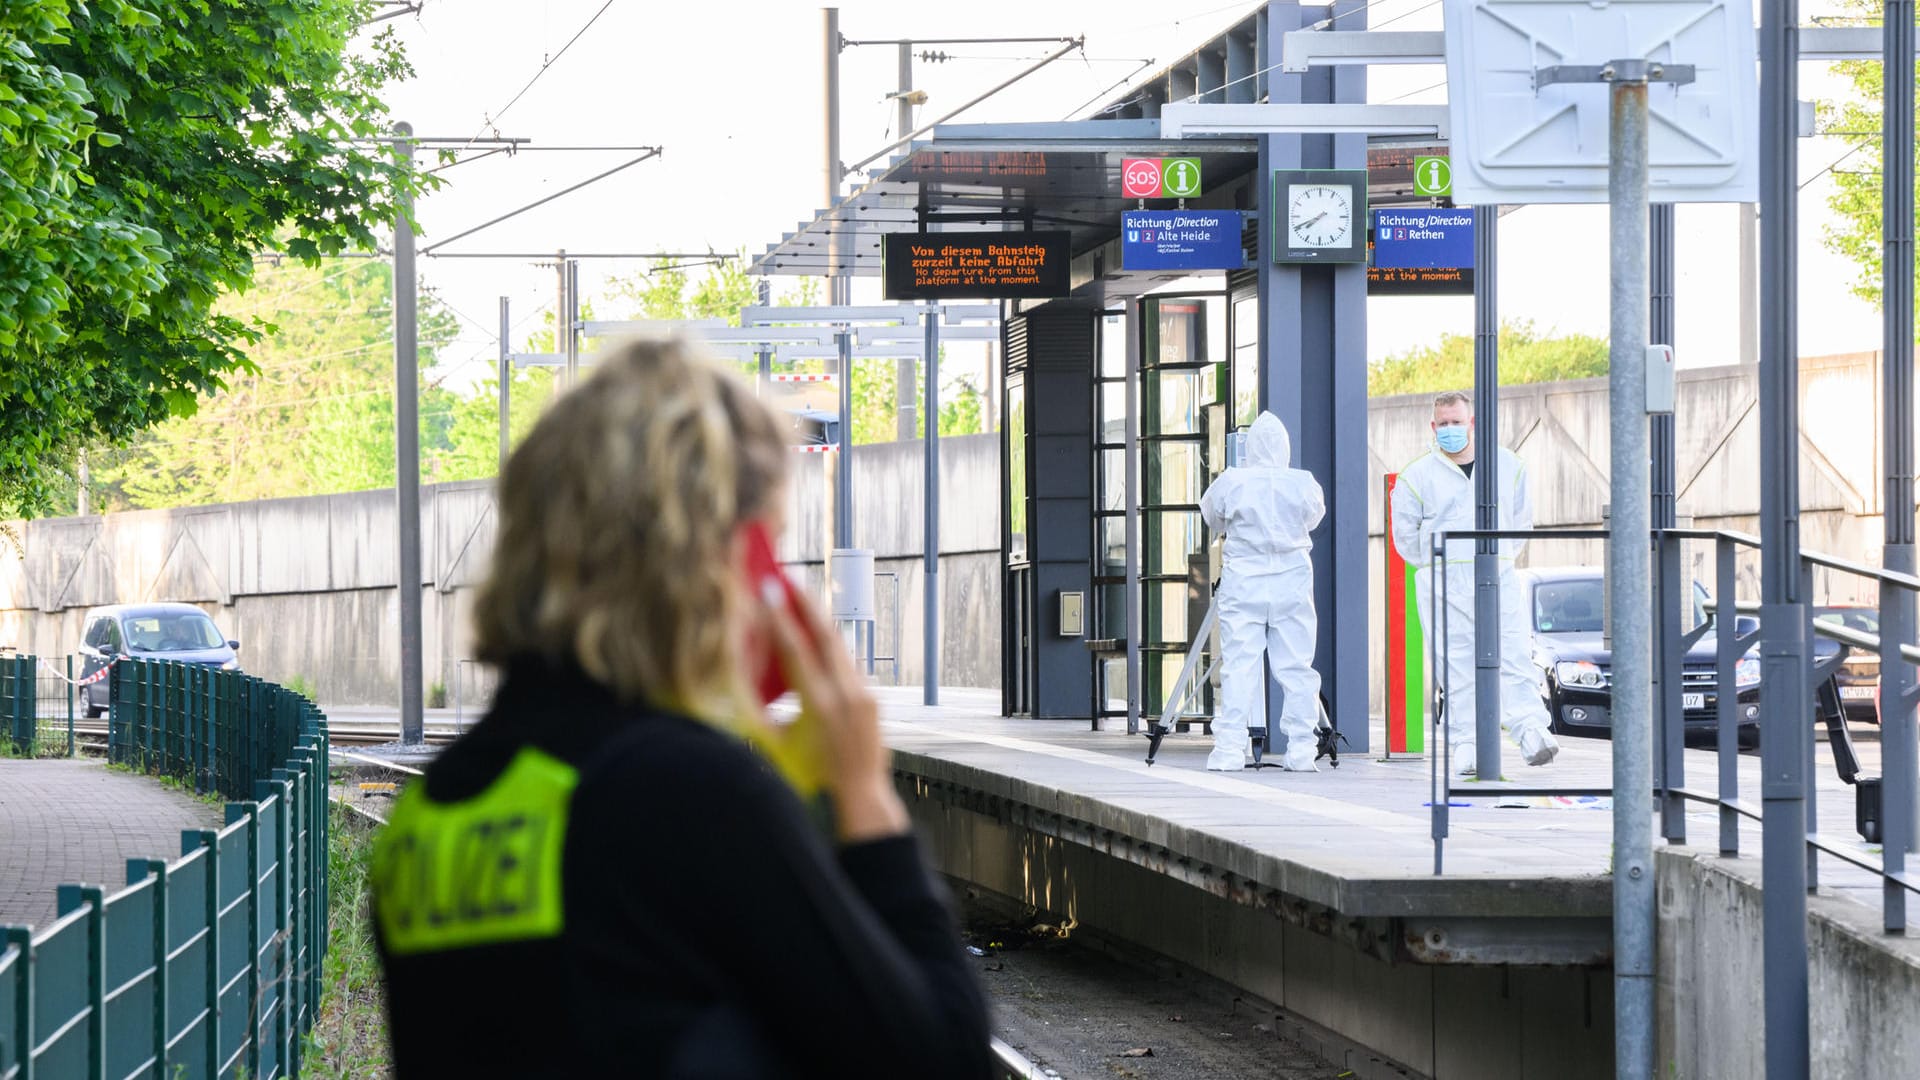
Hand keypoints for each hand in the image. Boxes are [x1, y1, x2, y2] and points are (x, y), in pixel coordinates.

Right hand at [763, 588, 909, 842]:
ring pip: (840, 647)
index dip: (781, 620)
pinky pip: (848, 665)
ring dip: (820, 622)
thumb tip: (747, 682)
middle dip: (807, 605)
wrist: (861, 793)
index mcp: (819, 706)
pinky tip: (817, 636)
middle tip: (790, 580)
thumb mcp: (783, 743)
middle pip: (825, 637)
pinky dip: (831, 648)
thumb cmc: (814, 775)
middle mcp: (845, 695)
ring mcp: (863, 694)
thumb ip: (767, 711)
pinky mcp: (872, 697)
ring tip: (802, 600)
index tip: (769, 592)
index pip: (797, 652)